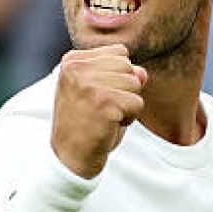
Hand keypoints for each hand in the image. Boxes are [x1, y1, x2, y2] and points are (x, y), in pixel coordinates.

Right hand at [52, 45, 146, 178]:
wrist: (70, 158)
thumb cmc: (86, 124)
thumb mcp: (102, 92)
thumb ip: (122, 75)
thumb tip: (143, 73)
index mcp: (72, 60)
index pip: (119, 53)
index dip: (117, 77)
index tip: (96, 96)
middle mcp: (77, 67)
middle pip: (128, 67)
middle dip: (124, 90)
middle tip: (101, 109)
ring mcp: (89, 84)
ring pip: (135, 84)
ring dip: (127, 105)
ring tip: (105, 117)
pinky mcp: (103, 102)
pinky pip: (138, 104)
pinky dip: (129, 119)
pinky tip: (108, 126)